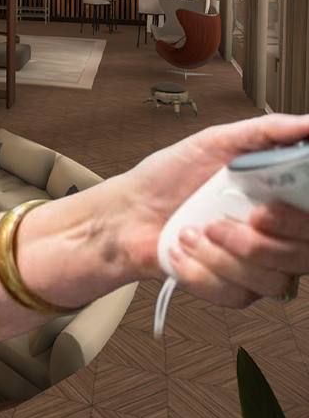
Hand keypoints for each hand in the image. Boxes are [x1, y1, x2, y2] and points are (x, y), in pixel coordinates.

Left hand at [107, 113, 308, 307]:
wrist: (127, 213)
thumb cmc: (168, 178)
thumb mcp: (214, 142)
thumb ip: (265, 133)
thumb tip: (306, 123)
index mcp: (279, 201)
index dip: (296, 222)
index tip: (264, 211)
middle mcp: (276, 237)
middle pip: (302, 255)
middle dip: (254, 241)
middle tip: (217, 221)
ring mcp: (257, 267)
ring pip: (270, 278)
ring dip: (219, 253)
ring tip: (191, 231)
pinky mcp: (232, 291)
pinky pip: (235, 293)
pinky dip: (199, 270)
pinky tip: (182, 250)